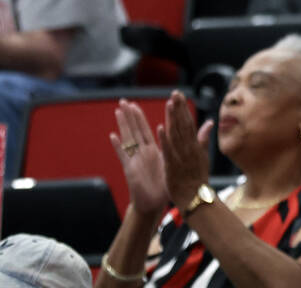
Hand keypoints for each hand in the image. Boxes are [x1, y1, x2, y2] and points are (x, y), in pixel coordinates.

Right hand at [109, 99, 168, 216]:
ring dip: (124, 124)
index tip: (138, 103)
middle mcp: (143, 152)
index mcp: (154, 150)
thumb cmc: (164, 185)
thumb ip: (177, 150)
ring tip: (119, 110)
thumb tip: (183, 139)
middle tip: (124, 101)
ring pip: (129, 138)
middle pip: (136, 130)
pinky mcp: (131, 169)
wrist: (154, 203)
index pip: (148, 129)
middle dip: (130, 115)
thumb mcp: (173, 164)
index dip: (143, 117)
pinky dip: (118, 146)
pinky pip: (124, 156)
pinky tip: (113, 136)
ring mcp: (135, 159)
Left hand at [158, 91, 213, 210]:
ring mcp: (182, 156)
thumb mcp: (204, 155)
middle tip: (175, 93)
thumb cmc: (198, 177)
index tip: (179, 95)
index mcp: (195, 145)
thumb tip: (210, 122)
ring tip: (169, 104)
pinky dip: (165, 139)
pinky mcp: (173, 166)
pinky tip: (161, 128)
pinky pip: (168, 150)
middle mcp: (189, 148)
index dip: (183, 108)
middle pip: (184, 124)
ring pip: (176, 134)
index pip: (189, 122)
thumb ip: (204, 138)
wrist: (196, 197)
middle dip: (179, 108)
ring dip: (173, 118)